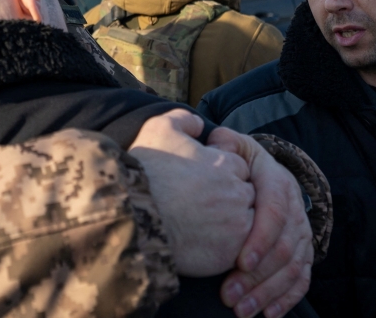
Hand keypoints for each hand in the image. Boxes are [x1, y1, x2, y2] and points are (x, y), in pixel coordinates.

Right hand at [127, 109, 254, 275]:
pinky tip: (198, 242)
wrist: (131, 215)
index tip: (199, 182)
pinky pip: (234, 250)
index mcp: (227, 164)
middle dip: (228, 199)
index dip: (218, 175)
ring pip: (243, 224)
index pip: (238, 169)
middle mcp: (237, 194)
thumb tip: (198, 124)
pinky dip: (221, 247)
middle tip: (199, 205)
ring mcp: (236, 226)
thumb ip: (184, 120)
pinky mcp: (228, 254)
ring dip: (228, 224)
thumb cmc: (146, 172)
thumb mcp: (159, 129)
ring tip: (199, 225)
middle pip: (244, 196)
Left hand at [207, 127, 313, 317]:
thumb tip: (215, 145)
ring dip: (267, 292)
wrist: (260, 169)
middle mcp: (295, 207)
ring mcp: (301, 230)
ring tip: (241, 310)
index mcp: (277, 180)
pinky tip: (269, 314)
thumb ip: (222, 144)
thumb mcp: (231, 145)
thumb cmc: (236, 159)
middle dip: (257, 276)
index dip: (259, 239)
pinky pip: (302, 277)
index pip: (275, 211)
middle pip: (283, 247)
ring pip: (292, 266)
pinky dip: (287, 298)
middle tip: (229, 296)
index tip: (238, 262)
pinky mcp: (303, 250)